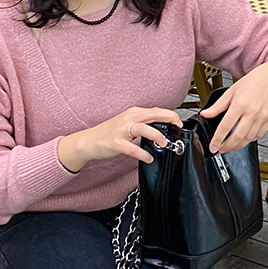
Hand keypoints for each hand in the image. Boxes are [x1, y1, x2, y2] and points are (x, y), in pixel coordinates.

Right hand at [58, 105, 183, 173]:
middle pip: (152, 114)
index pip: (155, 110)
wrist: (88, 141)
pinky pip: (131, 148)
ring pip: (142, 128)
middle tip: (177, 127)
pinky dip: (142, 153)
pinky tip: (149, 158)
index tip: (178, 122)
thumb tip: (161, 130)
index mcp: (132, 113)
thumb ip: (143, 124)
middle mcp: (128, 118)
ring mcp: (121, 130)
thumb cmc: (109, 133)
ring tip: (164, 143)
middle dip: (167, 119)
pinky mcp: (115, 143)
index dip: (169, 115)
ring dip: (156, 135)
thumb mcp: (127, 124)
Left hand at [200, 59, 267, 154]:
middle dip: (228, 146)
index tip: (213, 147)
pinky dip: (250, 140)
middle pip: (238, 136)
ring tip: (231, 147)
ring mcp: (262, 117)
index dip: (218, 139)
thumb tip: (205, 114)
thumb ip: (217, 106)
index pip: (226, 126)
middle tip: (221, 150)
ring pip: (249, 138)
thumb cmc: (251, 83)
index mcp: (240, 104)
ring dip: (238, 145)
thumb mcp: (230, 92)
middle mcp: (252, 111)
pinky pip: (259, 135)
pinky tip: (244, 140)